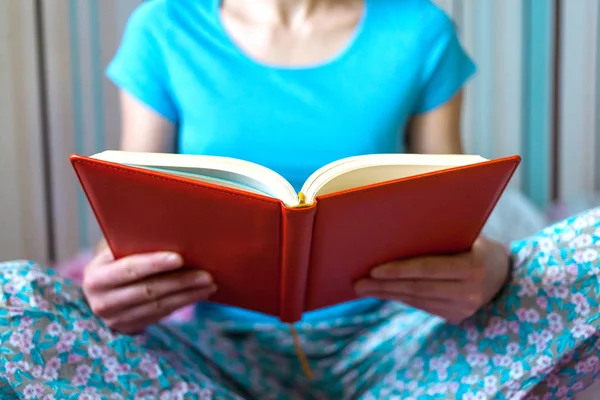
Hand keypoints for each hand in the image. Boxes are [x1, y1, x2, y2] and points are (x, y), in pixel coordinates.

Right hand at [83, 247, 215, 333]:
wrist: (105, 288)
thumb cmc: (118, 257)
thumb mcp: (117, 248)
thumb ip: (134, 242)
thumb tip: (170, 228)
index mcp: (96, 276)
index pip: (128, 269)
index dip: (154, 264)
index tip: (180, 258)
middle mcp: (101, 301)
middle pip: (148, 290)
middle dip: (180, 281)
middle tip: (206, 274)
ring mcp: (115, 319)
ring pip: (159, 305)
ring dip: (188, 294)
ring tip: (210, 283)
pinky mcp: (130, 329)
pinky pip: (162, 314)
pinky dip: (184, 302)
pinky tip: (201, 293)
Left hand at [355, 236, 509, 323]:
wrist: (504, 272)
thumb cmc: (476, 244)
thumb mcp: (465, 235)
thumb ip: (438, 237)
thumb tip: (395, 231)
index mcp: (473, 267)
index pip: (428, 269)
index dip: (399, 271)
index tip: (374, 270)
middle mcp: (470, 292)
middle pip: (418, 289)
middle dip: (385, 287)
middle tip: (359, 283)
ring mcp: (464, 309)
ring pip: (418, 301)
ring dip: (388, 294)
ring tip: (364, 288)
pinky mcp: (457, 317)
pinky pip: (423, 307)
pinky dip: (402, 298)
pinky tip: (384, 292)